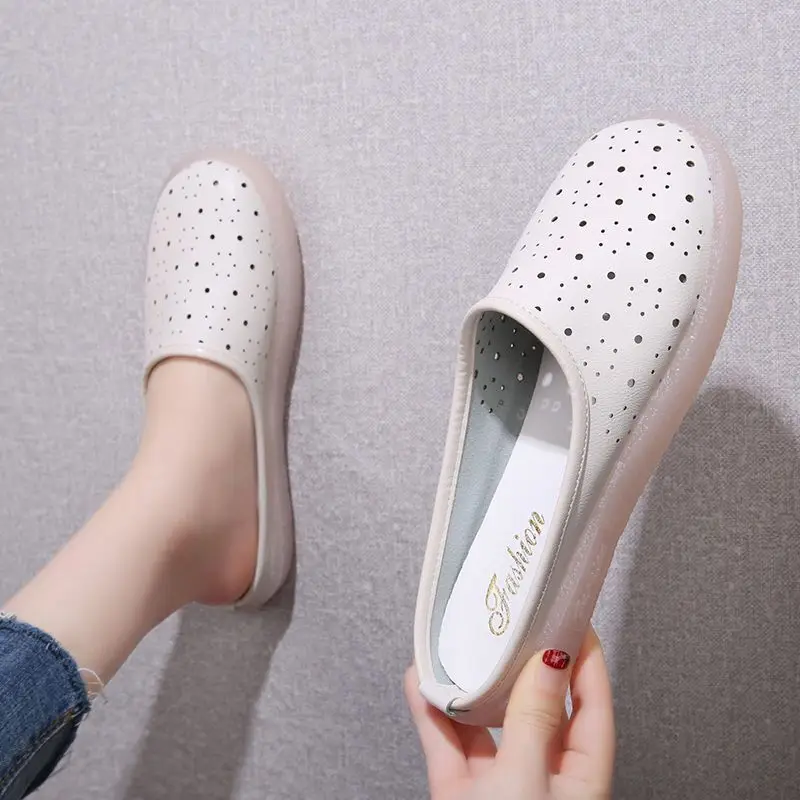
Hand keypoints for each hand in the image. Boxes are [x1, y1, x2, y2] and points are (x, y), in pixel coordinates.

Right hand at [405, 627, 613, 798]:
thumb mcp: (529, 781)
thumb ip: (535, 719)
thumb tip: (549, 662)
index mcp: (581, 777)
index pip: (592, 703)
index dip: (586, 656)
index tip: (571, 615)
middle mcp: (543, 776)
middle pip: (537, 704)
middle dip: (522, 661)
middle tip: (512, 619)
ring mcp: (500, 784)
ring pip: (487, 720)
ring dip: (470, 682)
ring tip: (461, 645)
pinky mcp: (461, 793)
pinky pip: (447, 741)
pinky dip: (432, 710)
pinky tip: (421, 682)